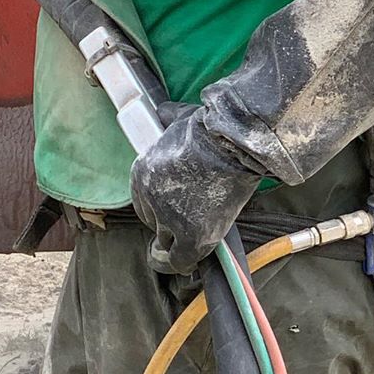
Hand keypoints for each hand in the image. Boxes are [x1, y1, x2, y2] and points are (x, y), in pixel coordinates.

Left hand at [130, 110, 261, 274]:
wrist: (231, 144)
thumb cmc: (210, 129)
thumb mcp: (178, 120)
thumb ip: (167, 121)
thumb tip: (163, 110)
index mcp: (142, 172)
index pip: (143, 201)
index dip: (156, 207)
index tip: (168, 210)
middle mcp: (149, 197)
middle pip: (153, 221)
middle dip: (165, 224)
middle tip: (182, 225)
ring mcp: (168, 218)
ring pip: (165, 242)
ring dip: (174, 243)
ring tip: (180, 249)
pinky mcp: (190, 235)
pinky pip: (179, 259)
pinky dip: (180, 262)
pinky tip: (184, 262)